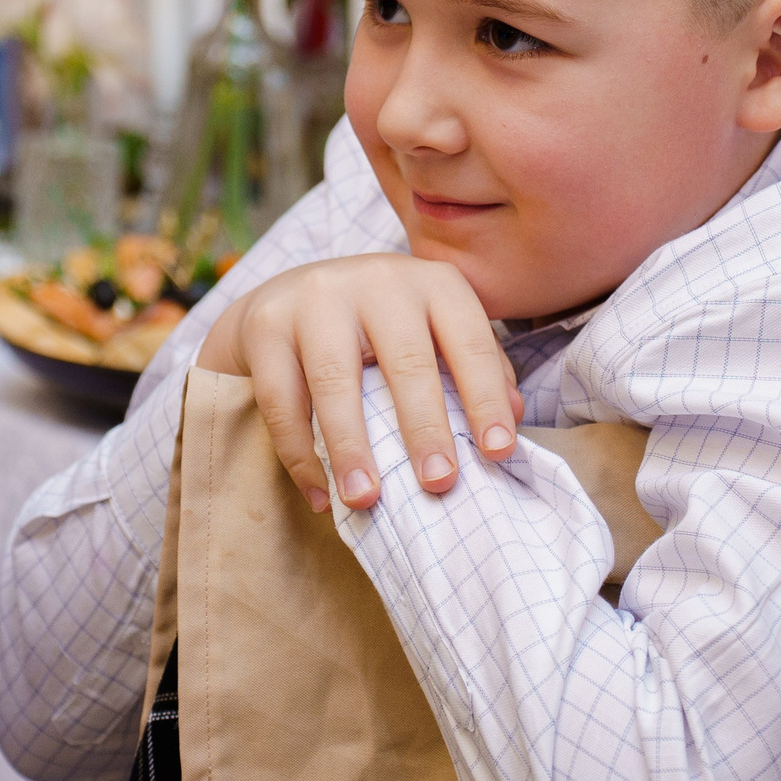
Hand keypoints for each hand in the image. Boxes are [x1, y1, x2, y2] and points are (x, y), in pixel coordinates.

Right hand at [195, 254, 523, 512]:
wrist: (289, 297)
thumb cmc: (381, 328)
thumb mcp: (433, 331)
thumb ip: (475, 367)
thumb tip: (515, 417)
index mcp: (432, 282)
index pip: (468, 341)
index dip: (486, 397)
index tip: (498, 452)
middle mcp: (377, 280)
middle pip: (405, 360)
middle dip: (424, 427)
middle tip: (438, 484)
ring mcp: (316, 298)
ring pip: (335, 380)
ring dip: (352, 447)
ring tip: (366, 500)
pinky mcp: (266, 323)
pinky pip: (281, 398)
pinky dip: (300, 454)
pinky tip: (319, 495)